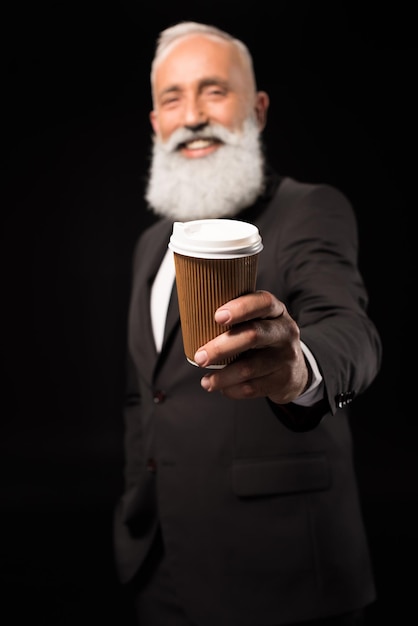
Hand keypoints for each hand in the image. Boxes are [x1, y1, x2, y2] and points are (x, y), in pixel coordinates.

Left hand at [193, 290, 309, 402]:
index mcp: (276, 311)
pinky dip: (233, 389)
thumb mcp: (259, 322)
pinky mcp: (284, 380)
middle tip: (200, 358)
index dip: (241, 308)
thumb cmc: (265, 340)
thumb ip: (237, 318)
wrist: (296, 369)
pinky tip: (223, 388)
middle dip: (221, 347)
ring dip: (223, 376)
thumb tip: (194, 321)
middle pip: (253, 335)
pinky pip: (253, 387)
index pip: (262, 302)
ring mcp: (286, 357)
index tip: (217, 316)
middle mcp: (285, 331)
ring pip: (250, 367)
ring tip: (206, 382)